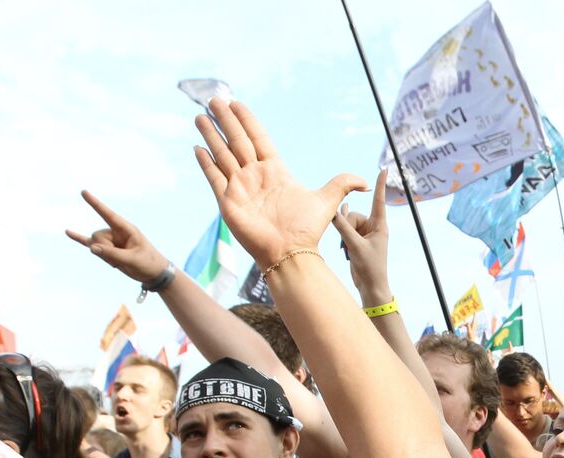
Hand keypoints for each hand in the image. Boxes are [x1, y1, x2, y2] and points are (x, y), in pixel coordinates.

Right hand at [66, 192, 169, 282]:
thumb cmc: (147, 263)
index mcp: (126, 229)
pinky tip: (68, 232)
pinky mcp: (107, 249)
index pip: (108, 214)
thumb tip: (91, 248)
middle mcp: (116, 232)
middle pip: (97, 236)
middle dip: (104, 250)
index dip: (95, 204)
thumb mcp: (132, 259)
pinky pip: (90, 243)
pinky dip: (79, 238)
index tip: (83, 192)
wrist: (153, 273)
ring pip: (94, 244)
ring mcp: (111, 240)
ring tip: (119, 262)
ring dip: (103, 256)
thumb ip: (112, 254)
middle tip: (121, 259)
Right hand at [193, 99, 367, 269]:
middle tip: (213, 99)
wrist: (289, 252)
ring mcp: (240, 187)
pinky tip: (198, 147)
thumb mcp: (327, 201)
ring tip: (199, 116)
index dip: (247, 120)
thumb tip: (365, 181)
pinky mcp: (228, 200)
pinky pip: (214, 176)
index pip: (257, 138)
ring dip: (211, 134)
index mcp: (275, 170)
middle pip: (237, 140)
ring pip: (222, 154)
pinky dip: (205, 162)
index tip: (236, 103)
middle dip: (225, 120)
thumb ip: (342, 184)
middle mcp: (255, 175)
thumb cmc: (307, 230)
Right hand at [332, 169, 392, 304]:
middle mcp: (373, 226)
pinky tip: (341, 229)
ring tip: (349, 250)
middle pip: (353, 214)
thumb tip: (333, 211)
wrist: (370, 285)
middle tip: (350, 244)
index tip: (384, 169)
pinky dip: (343, 233)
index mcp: (380, 226)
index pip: (378, 200)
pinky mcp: (357, 239)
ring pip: (347, 222)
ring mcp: (365, 233)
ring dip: (344, 235)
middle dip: (347, 226)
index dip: (380, 184)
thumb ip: (343, 228)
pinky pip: (345, 228)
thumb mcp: (354, 245)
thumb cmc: (369, 267)